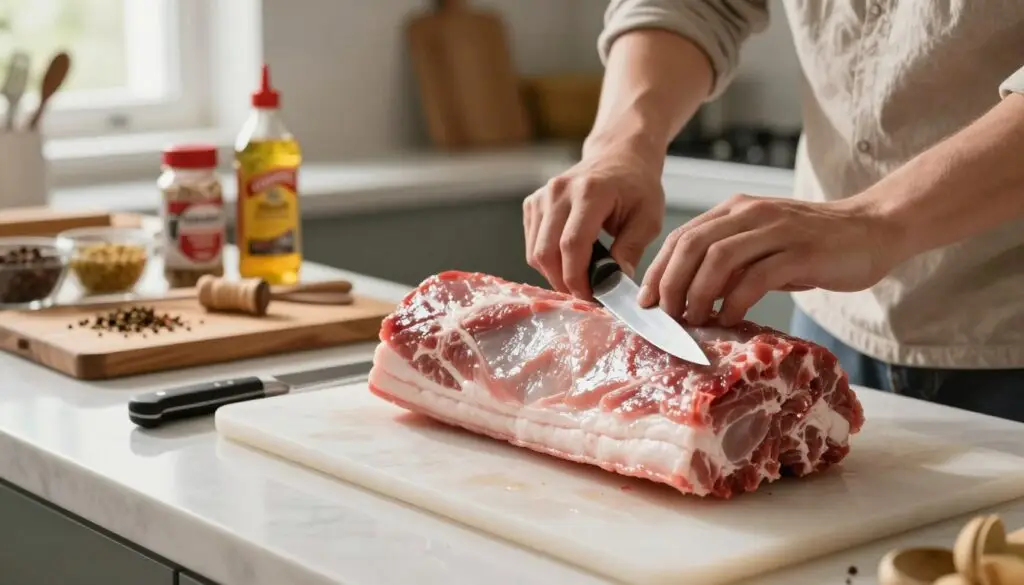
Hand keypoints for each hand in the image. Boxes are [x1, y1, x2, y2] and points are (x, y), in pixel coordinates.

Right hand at [523, 144, 664, 297]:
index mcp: (590, 192)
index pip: (572, 244)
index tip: (592, 296)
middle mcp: (559, 192)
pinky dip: (548, 261)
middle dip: (564, 282)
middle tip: (586, 294)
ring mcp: (542, 196)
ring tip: (579, 278)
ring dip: (554, 274)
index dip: (577, 277)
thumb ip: (631, 250)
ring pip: (535, 252)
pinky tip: (569, 261)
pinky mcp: (533, 203)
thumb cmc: (636, 187)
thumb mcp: (648, 218)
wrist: (618, 157)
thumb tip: (614, 281)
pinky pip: (532, 244)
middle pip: (546, 251)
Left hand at [638, 194, 899, 326]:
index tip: (648, 302)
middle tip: (667, 316)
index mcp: (736, 210)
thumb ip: (730, 263)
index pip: (682, 236)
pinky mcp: (802, 252)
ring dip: (699, 294)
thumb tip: (691, 297)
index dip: (659, 270)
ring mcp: (777, 230)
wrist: (874, 229)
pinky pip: (756, 277)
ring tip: (694, 320)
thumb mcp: (764, 246)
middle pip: (692, 246)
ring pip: (718, 259)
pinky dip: (735, 301)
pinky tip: (729, 319)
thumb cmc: (815, 244)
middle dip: (672, 284)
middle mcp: (752, 213)